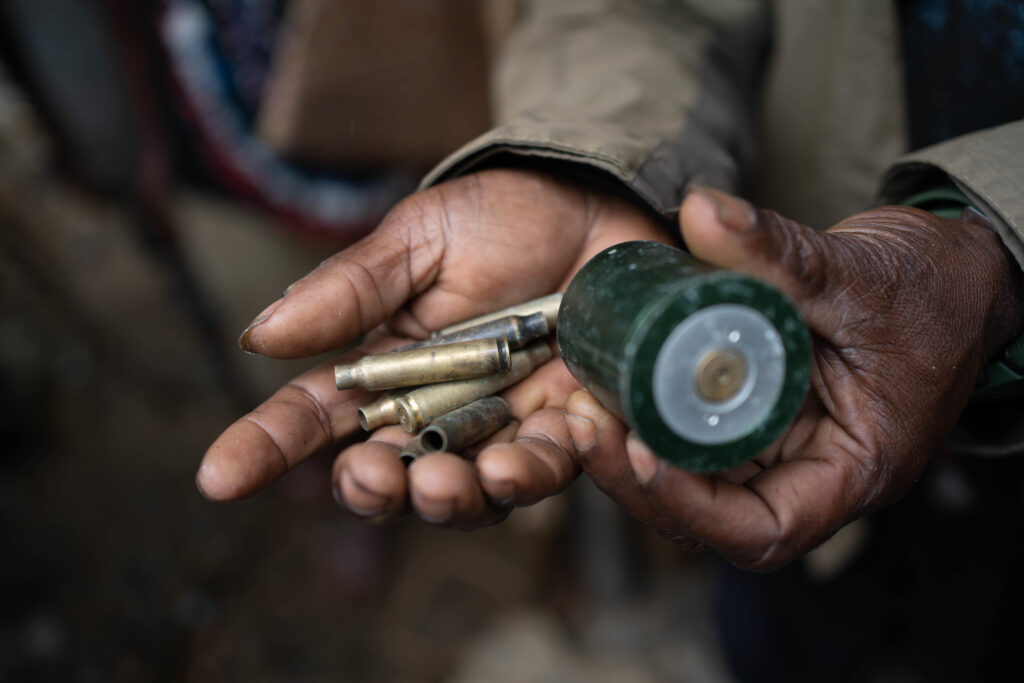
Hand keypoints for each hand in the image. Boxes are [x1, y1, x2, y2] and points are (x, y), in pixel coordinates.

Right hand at [197, 169, 668, 526]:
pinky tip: (519, 457)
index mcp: (385, 366)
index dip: (264, 448)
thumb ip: (351, 289)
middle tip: (372, 475)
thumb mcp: (418, 238)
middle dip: (373, 488)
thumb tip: (263, 333)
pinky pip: (550, 470)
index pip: (313, 416)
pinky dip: (533, 474)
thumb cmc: (501, 217)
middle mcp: (436, 411)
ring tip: (445, 481)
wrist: (597, 205)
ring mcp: (501, 426)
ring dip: (450, 499)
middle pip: (388, 473)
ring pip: (465, 493)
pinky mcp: (568, 430)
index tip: (216, 478)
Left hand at [565, 187, 1023, 568]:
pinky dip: (646, 413)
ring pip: (689, 475)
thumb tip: (700, 210)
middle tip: (584, 424)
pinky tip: (604, 382)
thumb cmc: (932, 293)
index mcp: (849, 469)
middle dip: (636, 477)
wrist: (950, 276)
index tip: (642, 455)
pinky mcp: (749, 412)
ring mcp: (773, 445)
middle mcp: (805, 471)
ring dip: (628, 451)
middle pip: (707, 511)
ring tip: (580, 404)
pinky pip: (689, 429)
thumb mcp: (858, 274)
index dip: (693, 506)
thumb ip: (779, 250)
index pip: (764, 529)